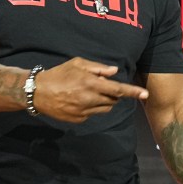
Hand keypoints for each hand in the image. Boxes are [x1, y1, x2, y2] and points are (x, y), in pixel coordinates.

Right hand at [33, 57, 147, 122]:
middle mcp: (89, 99)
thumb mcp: (77, 64)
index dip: (133, 92)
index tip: (145, 94)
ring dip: (104, 101)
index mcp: (90, 83)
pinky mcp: (79, 120)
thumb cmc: (58, 74)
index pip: (117, 89)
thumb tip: (113, 71)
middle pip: (113, 100)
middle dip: (113, 94)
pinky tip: (79, 101)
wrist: (37, 92)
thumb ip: (97, 68)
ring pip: (105, 108)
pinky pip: (93, 114)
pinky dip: (92, 108)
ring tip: (89, 93)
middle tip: (101, 86)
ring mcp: (84, 111)